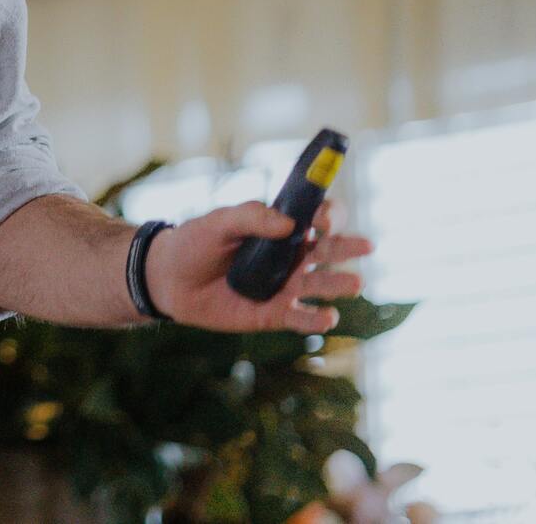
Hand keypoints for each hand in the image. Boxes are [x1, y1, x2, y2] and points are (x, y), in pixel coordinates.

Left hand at [144, 199, 371, 333]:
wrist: (169, 280)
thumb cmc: (195, 243)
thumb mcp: (217, 222)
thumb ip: (250, 216)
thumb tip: (288, 222)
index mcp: (281, 229)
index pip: (317, 217)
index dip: (328, 215)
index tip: (324, 218)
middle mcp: (291, 257)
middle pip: (328, 250)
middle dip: (347, 247)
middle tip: (366, 245)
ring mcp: (285, 287)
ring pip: (322, 286)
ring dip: (339, 284)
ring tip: (354, 282)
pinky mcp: (275, 314)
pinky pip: (302, 319)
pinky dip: (317, 320)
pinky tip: (327, 316)